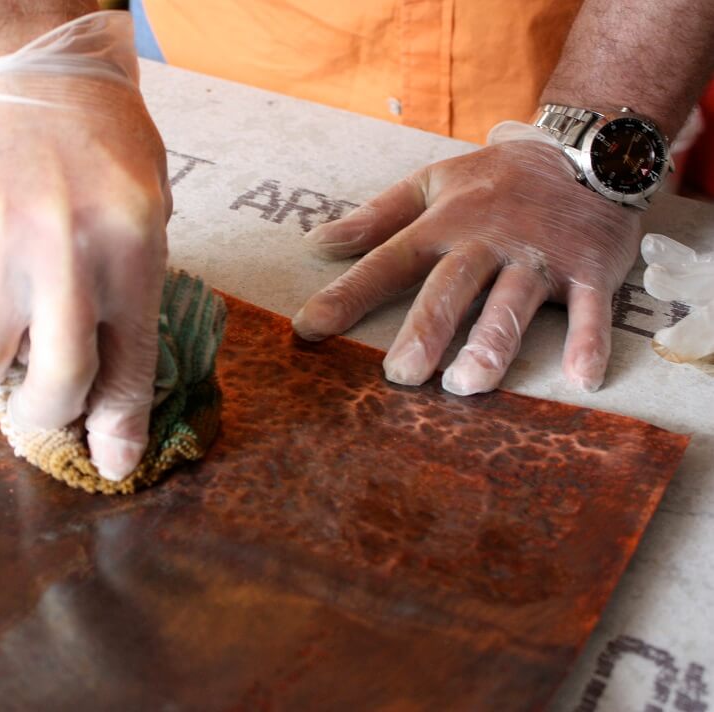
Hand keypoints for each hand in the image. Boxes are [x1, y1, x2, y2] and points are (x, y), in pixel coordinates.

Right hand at [0, 14, 170, 480]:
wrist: (25, 58)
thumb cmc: (98, 136)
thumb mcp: (145, 208)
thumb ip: (131, 291)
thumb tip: (105, 384)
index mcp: (133, 250)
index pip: (130, 367)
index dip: (120, 429)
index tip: (113, 465)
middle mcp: (67, 256)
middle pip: (55, 386)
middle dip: (48, 413)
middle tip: (41, 399)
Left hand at [292, 137, 640, 394]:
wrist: (588, 150)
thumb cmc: (498, 180)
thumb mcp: (432, 183)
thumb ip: (375, 218)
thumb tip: (316, 242)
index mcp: (444, 223)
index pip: (387, 261)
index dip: (348, 293)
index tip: (309, 327)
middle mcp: (488, 241)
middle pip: (450, 288)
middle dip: (425, 329)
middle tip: (401, 373)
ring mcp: (539, 256)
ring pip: (513, 303)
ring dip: (493, 343)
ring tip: (468, 383)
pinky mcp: (589, 268)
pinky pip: (591, 309)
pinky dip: (590, 342)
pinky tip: (581, 380)